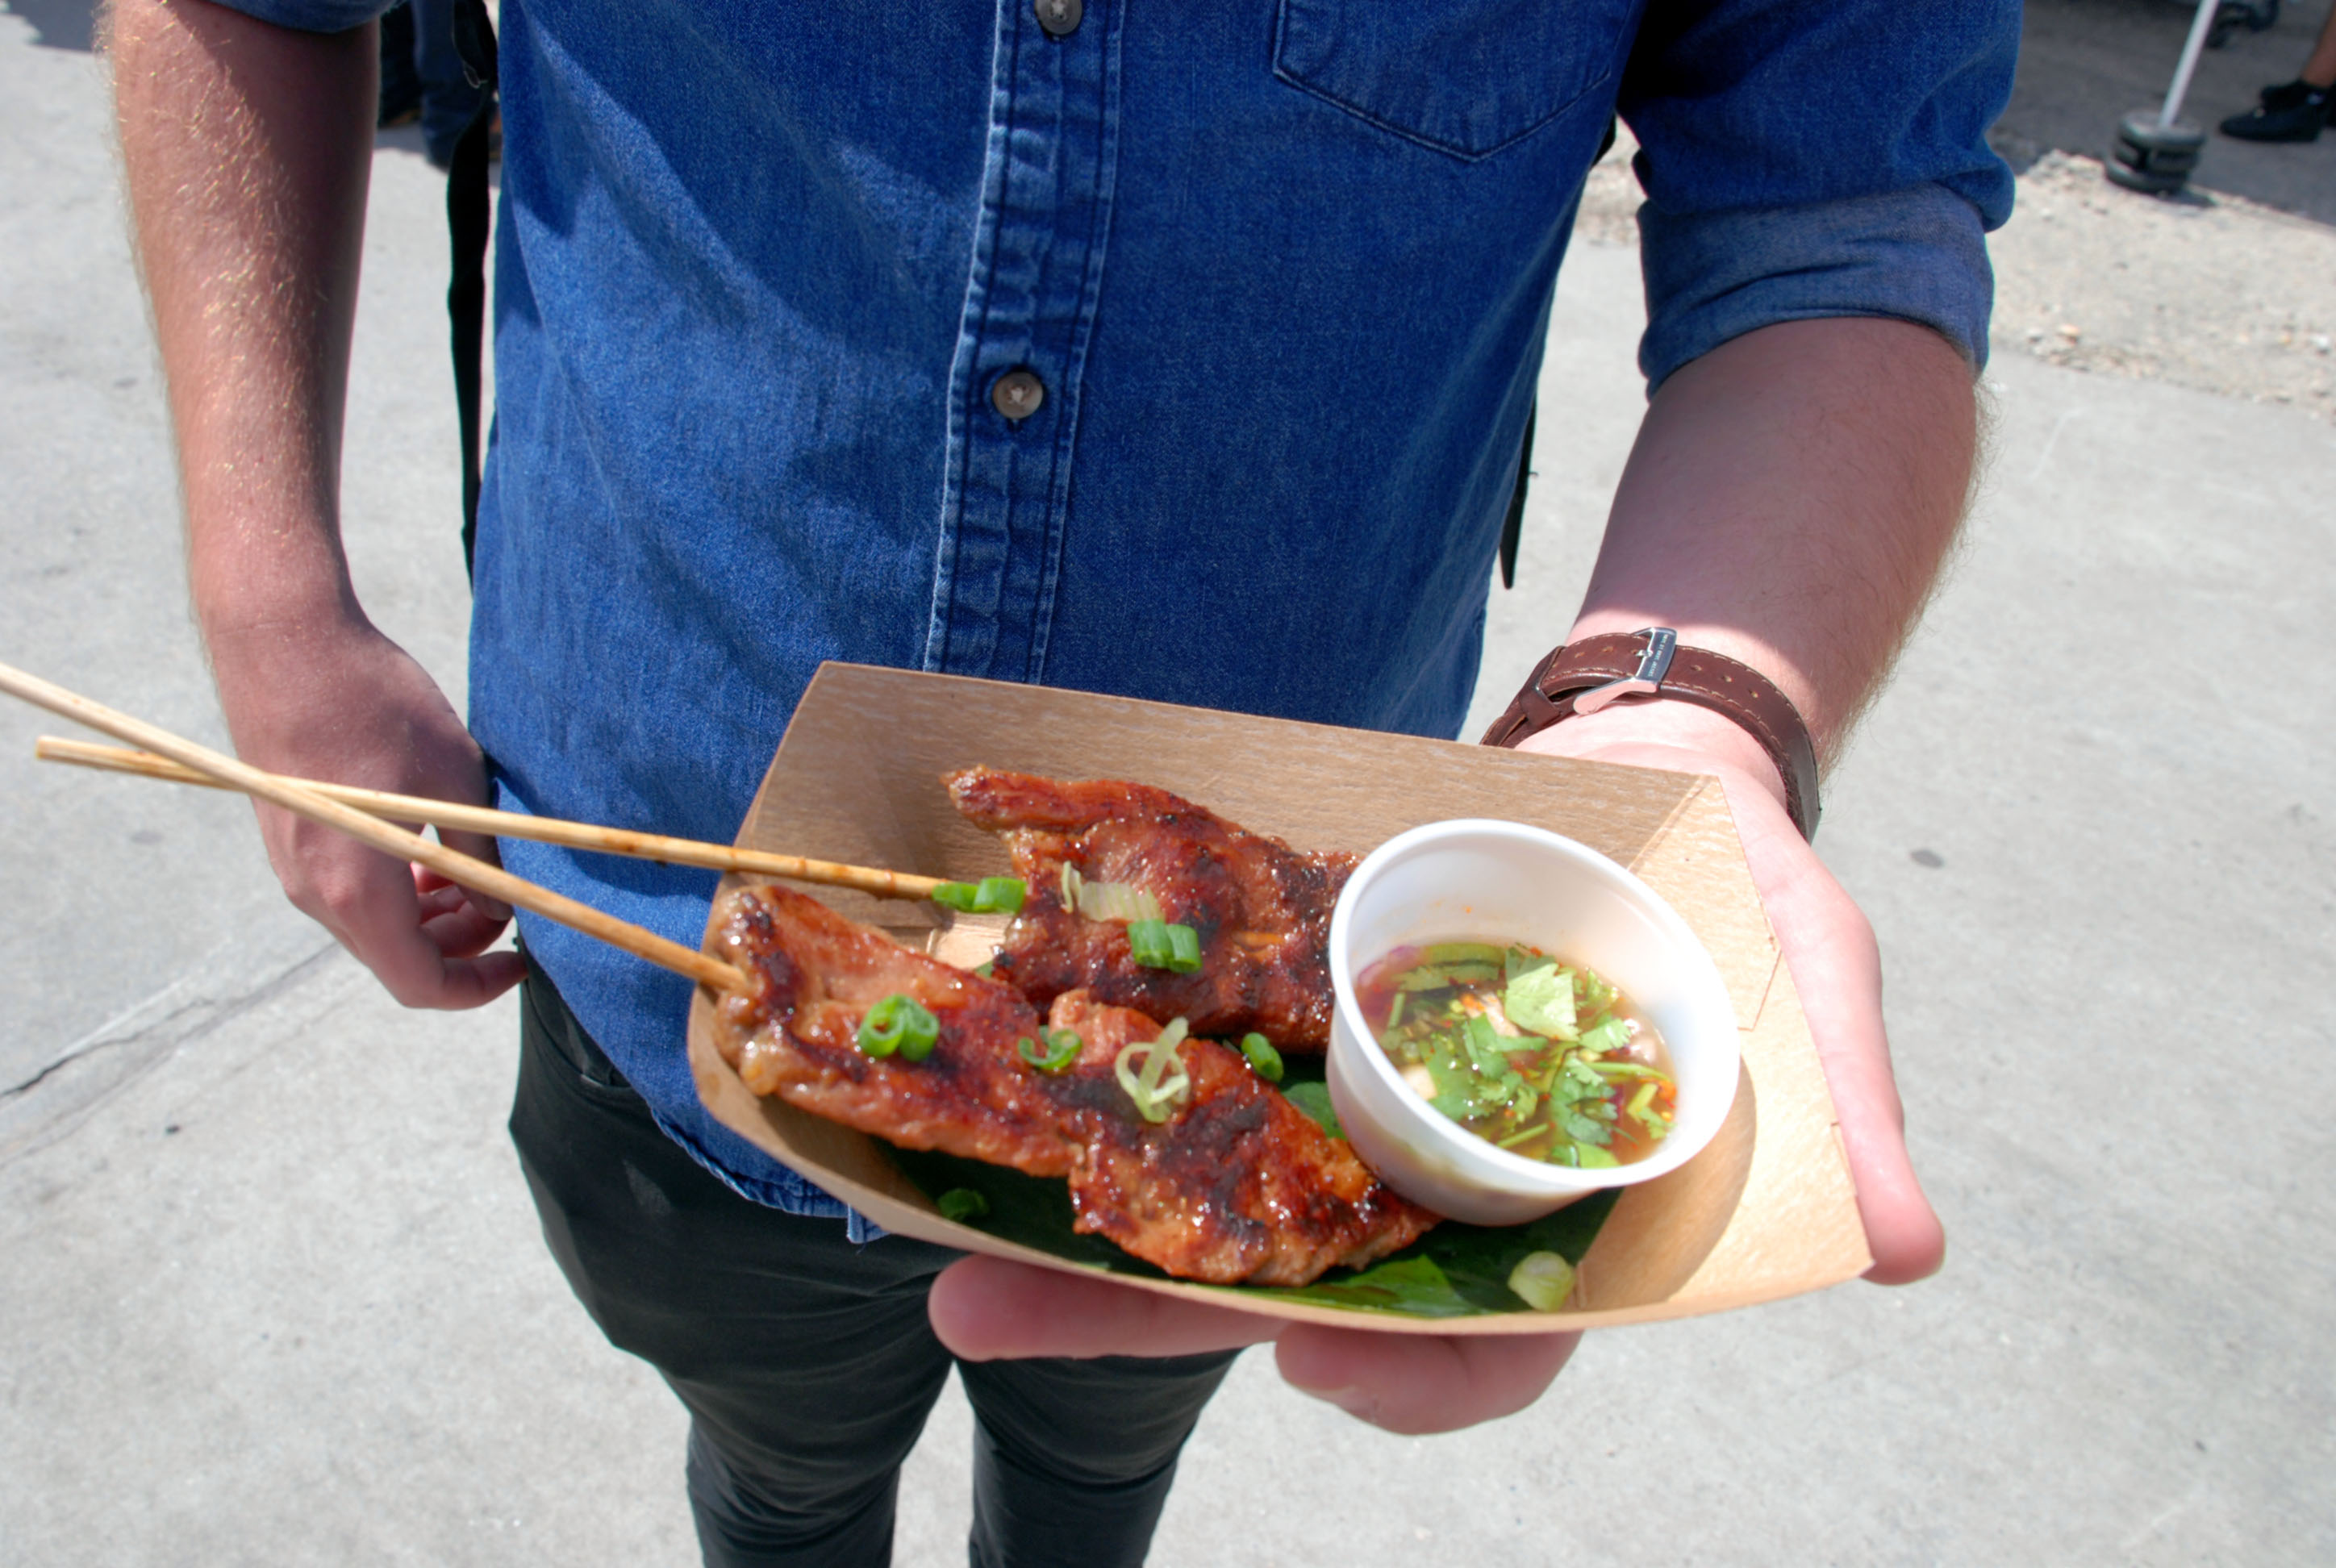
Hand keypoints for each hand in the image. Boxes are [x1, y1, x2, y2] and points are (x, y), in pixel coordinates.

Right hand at [208, 611, 524, 1009]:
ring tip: (476, 871)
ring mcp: (294, 868)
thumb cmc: (375, 703)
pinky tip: (431, 848)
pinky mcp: (290, 839)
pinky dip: (397, 889)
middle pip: (396, 958)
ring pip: (373, 926)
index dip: (477, 987)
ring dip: (430, 914)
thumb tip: (501, 904)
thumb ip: (482, 854)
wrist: (284, 641)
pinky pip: (350, 892)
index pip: (420, 984)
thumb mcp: (455, 779)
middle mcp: (314, 892)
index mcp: (356, 889)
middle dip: (460, 944)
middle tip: (508, 903)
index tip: (521, 959)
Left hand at [931, 701, 1938, 1431]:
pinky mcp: (1291, 1014)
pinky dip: (1098, 1077)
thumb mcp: (1815, 980)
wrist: (1650, 758)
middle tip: (984, 1311)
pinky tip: (987, 1080)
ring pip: (1203, 1190)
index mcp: (1548, 1221)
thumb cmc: (1742, 891)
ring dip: (1072, 1216)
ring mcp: (1347, 1103)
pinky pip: (1189, 1067)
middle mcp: (1427, 1186)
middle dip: (1137, 1306)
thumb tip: (1910, 1246)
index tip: (1319, 1362)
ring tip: (930, 1231)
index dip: (1404, 1377)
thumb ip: (1844, 1108)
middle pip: (1279, 1282)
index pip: (1475, 1344)